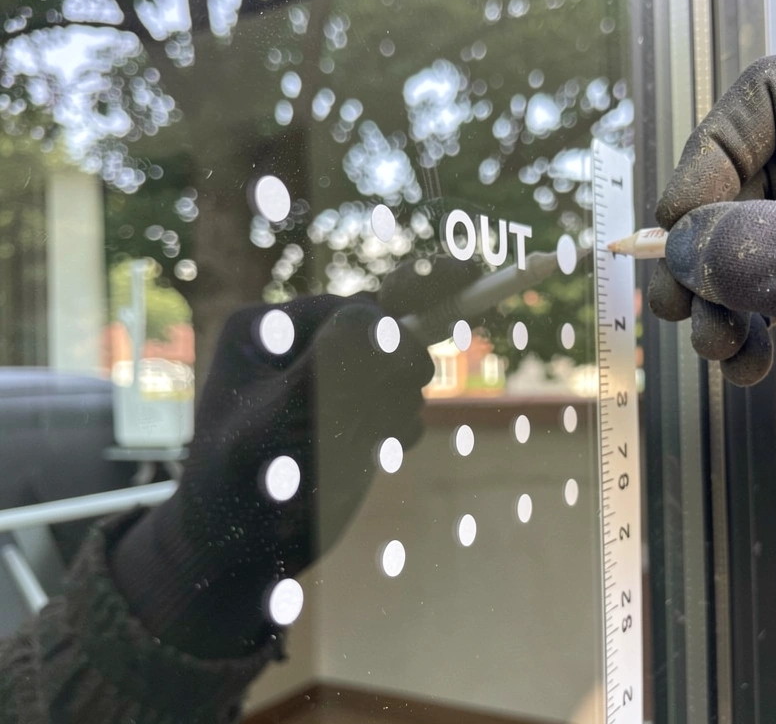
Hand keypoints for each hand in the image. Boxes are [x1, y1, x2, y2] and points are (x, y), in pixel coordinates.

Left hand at [112, 258, 476, 655]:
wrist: (240, 556)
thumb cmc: (242, 490)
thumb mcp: (278, 423)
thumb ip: (329, 367)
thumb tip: (380, 319)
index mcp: (266, 330)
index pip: (353, 313)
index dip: (395, 333)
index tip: (442, 332)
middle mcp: (297, 346)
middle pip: (384, 332)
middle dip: (397, 371)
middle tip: (383, 418)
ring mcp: (328, 380)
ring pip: (399, 368)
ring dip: (397, 405)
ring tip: (363, 446)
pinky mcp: (351, 414)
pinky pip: (400, 401)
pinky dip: (399, 426)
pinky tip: (374, 453)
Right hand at [647, 51, 775, 575]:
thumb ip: (754, 250)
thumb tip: (678, 244)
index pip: (770, 98)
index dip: (708, 158)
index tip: (674, 230)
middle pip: (751, 171)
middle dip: (708, 244)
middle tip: (675, 307)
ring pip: (753, 232)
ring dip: (717, 293)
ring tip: (718, 350)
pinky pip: (774, 283)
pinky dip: (745, 322)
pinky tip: (748, 366)